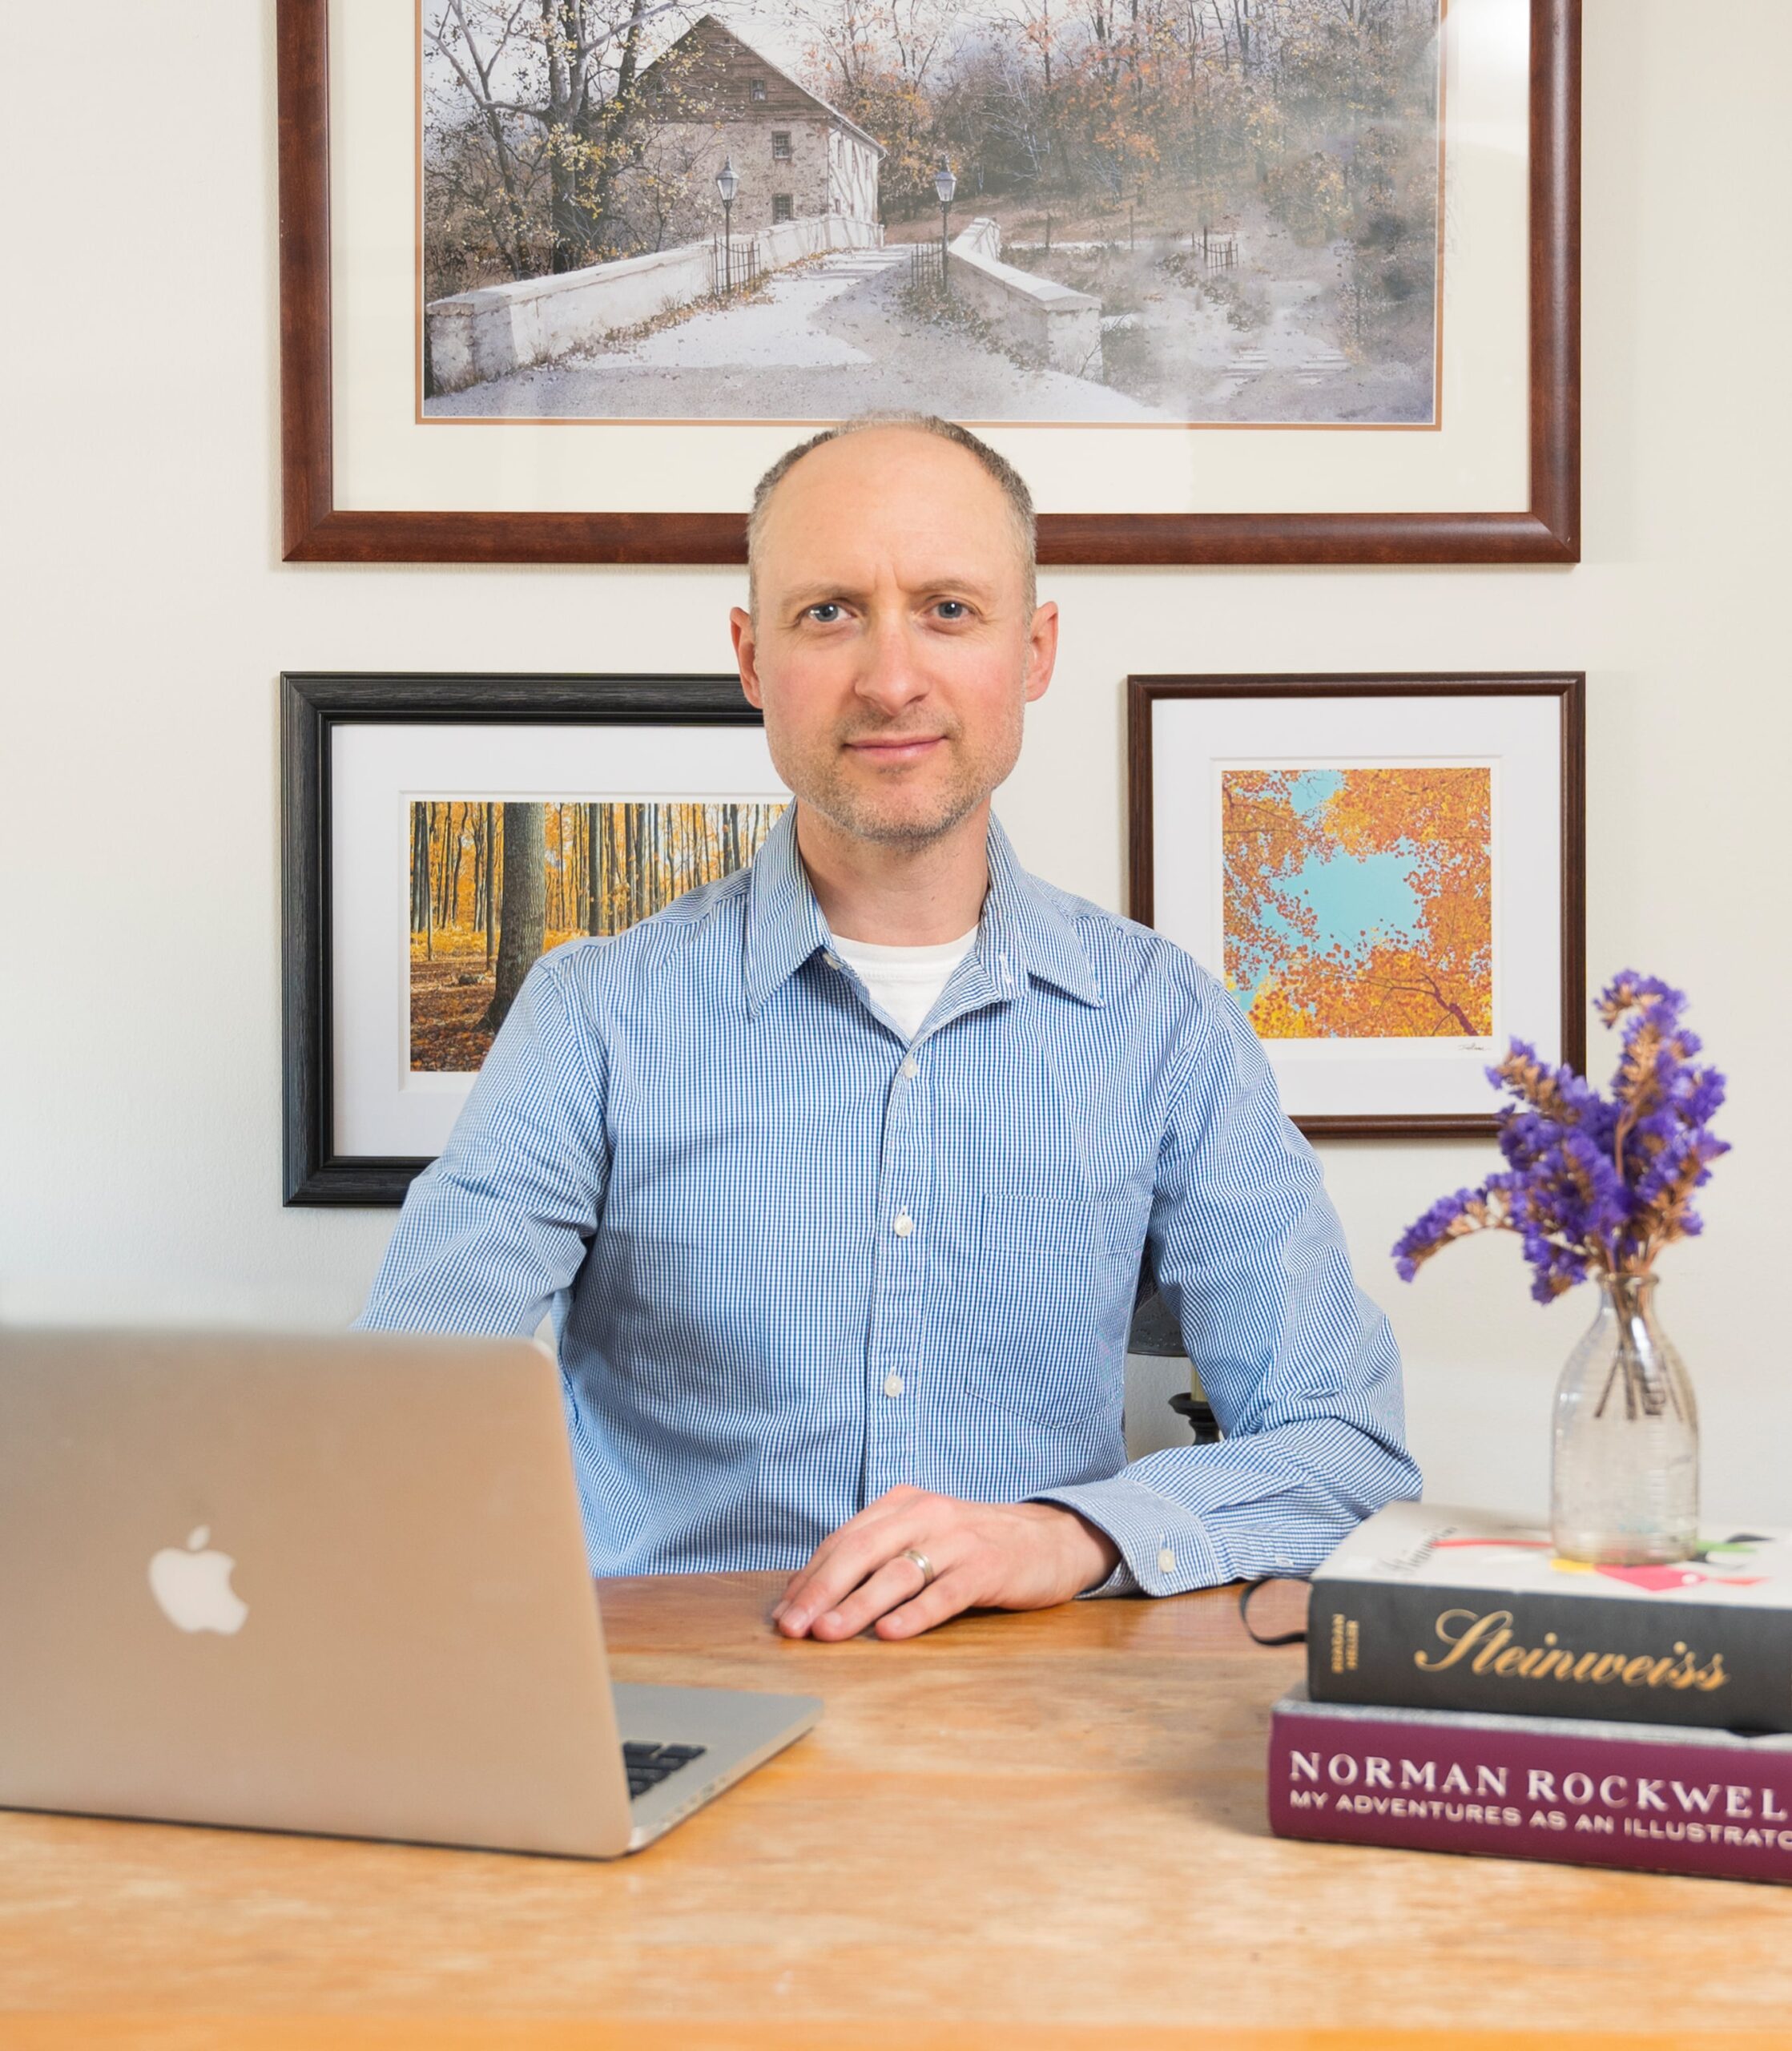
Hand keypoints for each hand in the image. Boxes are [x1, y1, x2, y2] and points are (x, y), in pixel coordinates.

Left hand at [772, 1486, 1121, 1641]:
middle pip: (860, 1551)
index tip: (782, 1612)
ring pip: (896, 1572)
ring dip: (857, 1605)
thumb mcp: (923, 1536)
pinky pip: (945, 1592)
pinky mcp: (987, 1567)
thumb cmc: (975, 1546)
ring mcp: (957, 1539)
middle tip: (792, 1627)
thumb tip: (815, 1593)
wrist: (1052, 1538)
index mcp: (902, 1503)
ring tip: (828, 1633)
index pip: (843, 1540)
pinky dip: (915, 1614)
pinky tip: (891, 1634)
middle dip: (820, 1591)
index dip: (809, 1577)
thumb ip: (878, 1555)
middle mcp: (925, 1514)